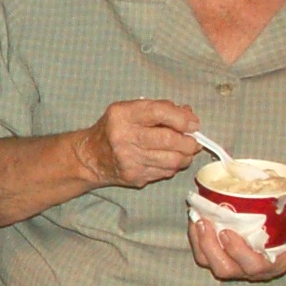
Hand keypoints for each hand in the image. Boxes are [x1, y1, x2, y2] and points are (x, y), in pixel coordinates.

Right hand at [76, 99, 204, 189]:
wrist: (91, 156)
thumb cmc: (116, 129)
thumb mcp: (131, 110)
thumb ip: (161, 109)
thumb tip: (189, 116)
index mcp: (123, 115)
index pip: (158, 112)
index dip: (182, 119)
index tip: (194, 124)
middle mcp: (123, 136)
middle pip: (169, 140)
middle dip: (189, 142)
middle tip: (193, 141)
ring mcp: (128, 159)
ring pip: (172, 160)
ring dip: (185, 156)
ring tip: (184, 151)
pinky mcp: (134, 176)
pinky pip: (165, 172)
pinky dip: (172, 166)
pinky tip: (167, 160)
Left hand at [192, 193, 285, 283]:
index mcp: (273, 265)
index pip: (253, 267)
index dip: (237, 252)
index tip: (227, 232)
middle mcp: (251, 270)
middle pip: (224, 268)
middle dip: (210, 247)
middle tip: (204, 222)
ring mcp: (236, 266)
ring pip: (211, 264)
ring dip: (199, 243)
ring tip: (196, 219)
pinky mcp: (226, 258)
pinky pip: (205, 256)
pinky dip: (197, 240)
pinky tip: (196, 220)